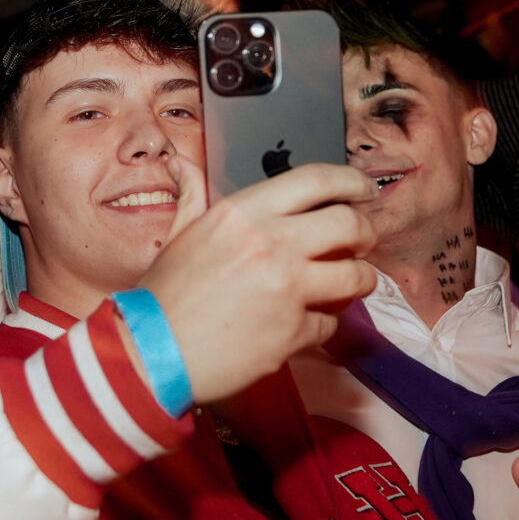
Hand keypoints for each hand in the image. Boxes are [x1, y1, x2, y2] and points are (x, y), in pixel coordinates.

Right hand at [138, 161, 376, 402]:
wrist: (153, 354)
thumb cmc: (164, 297)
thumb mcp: (179, 235)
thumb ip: (193, 197)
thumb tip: (184, 165)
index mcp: (243, 213)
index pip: (317, 179)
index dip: (351, 181)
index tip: (364, 190)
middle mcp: (270, 244)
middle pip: (350, 224)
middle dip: (365, 232)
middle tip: (362, 242)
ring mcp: (286, 289)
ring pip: (356, 276)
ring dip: (359, 280)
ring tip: (346, 283)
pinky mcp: (293, 332)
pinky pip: (332, 323)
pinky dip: (323, 324)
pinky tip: (303, 322)